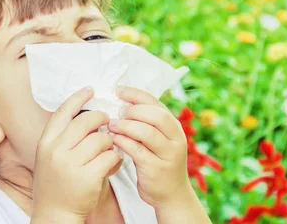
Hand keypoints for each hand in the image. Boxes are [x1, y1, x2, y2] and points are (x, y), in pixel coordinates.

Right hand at [31, 86, 122, 222]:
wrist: (54, 213)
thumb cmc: (56, 183)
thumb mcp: (50, 156)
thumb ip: (63, 137)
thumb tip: (86, 113)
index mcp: (46, 142)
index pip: (63, 111)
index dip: (79, 97)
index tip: (91, 90)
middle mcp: (56, 150)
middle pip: (85, 121)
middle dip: (101, 119)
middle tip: (108, 122)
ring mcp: (71, 164)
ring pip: (101, 139)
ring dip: (109, 142)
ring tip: (108, 150)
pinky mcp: (87, 177)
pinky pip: (110, 156)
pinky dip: (115, 158)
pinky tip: (113, 164)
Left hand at [108, 86, 189, 207]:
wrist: (171, 195)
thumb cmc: (159, 163)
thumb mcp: (159, 141)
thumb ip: (146, 124)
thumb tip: (122, 104)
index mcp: (174, 127)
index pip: (156, 103)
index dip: (136, 95)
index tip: (118, 90)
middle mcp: (175, 138)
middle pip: (156, 115)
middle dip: (133, 110)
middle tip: (117, 111)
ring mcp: (168, 154)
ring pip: (147, 132)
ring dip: (126, 126)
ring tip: (111, 125)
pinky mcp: (156, 168)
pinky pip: (137, 151)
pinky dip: (123, 142)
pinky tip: (113, 139)